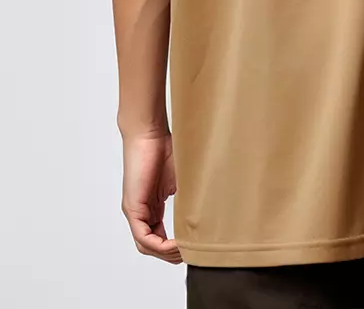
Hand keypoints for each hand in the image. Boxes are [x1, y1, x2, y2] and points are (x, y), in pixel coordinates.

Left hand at [121, 131, 182, 263]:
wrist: (149, 133)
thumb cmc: (165, 148)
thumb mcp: (181, 180)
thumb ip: (187, 198)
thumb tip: (206, 212)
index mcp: (151, 206)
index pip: (159, 236)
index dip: (175, 246)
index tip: (192, 246)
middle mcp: (140, 212)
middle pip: (152, 246)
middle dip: (171, 254)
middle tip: (191, 254)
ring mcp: (134, 211)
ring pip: (146, 246)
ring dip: (166, 253)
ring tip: (185, 251)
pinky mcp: (132, 208)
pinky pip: (143, 237)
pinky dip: (160, 245)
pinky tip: (176, 244)